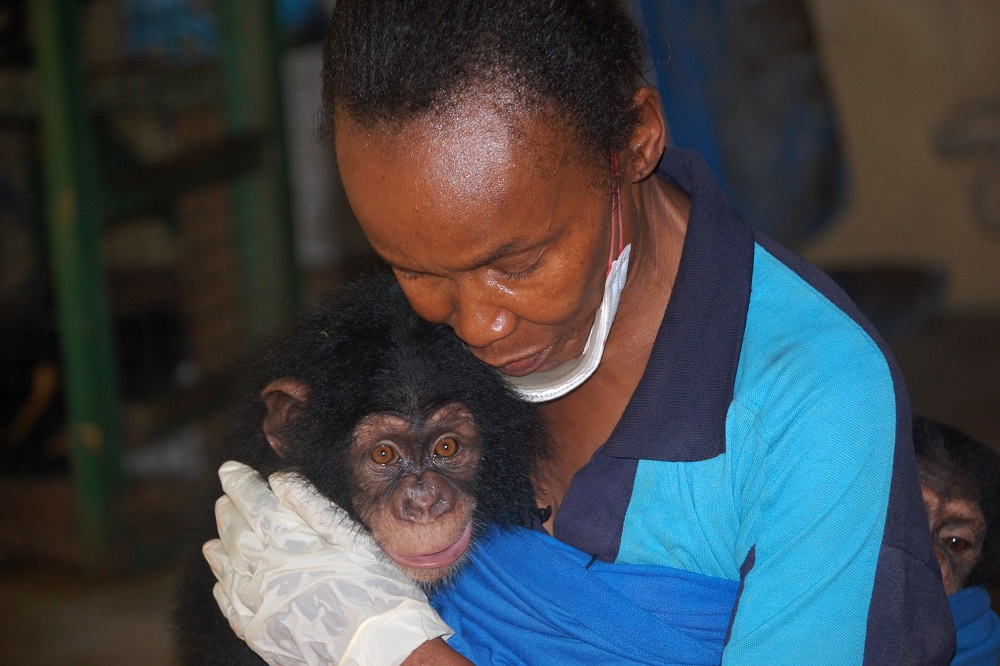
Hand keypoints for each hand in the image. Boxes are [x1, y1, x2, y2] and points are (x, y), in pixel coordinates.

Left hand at [203, 461, 452, 665]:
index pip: (254, 505)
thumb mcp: (353, 539)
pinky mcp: (260, 633)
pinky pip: (230, 605)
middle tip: (225, 495)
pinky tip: (224, 579)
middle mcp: (266, 574)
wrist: (380, 651)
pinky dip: (223, 586)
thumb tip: (279, 479)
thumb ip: (313, 507)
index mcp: (289, 545)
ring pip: (227, 568)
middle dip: (229, 510)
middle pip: (236, 534)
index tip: (230, 469)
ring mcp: (259, 606)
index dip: (240, 484)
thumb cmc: (376, 589)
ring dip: (221, 545)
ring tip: (217, 534)